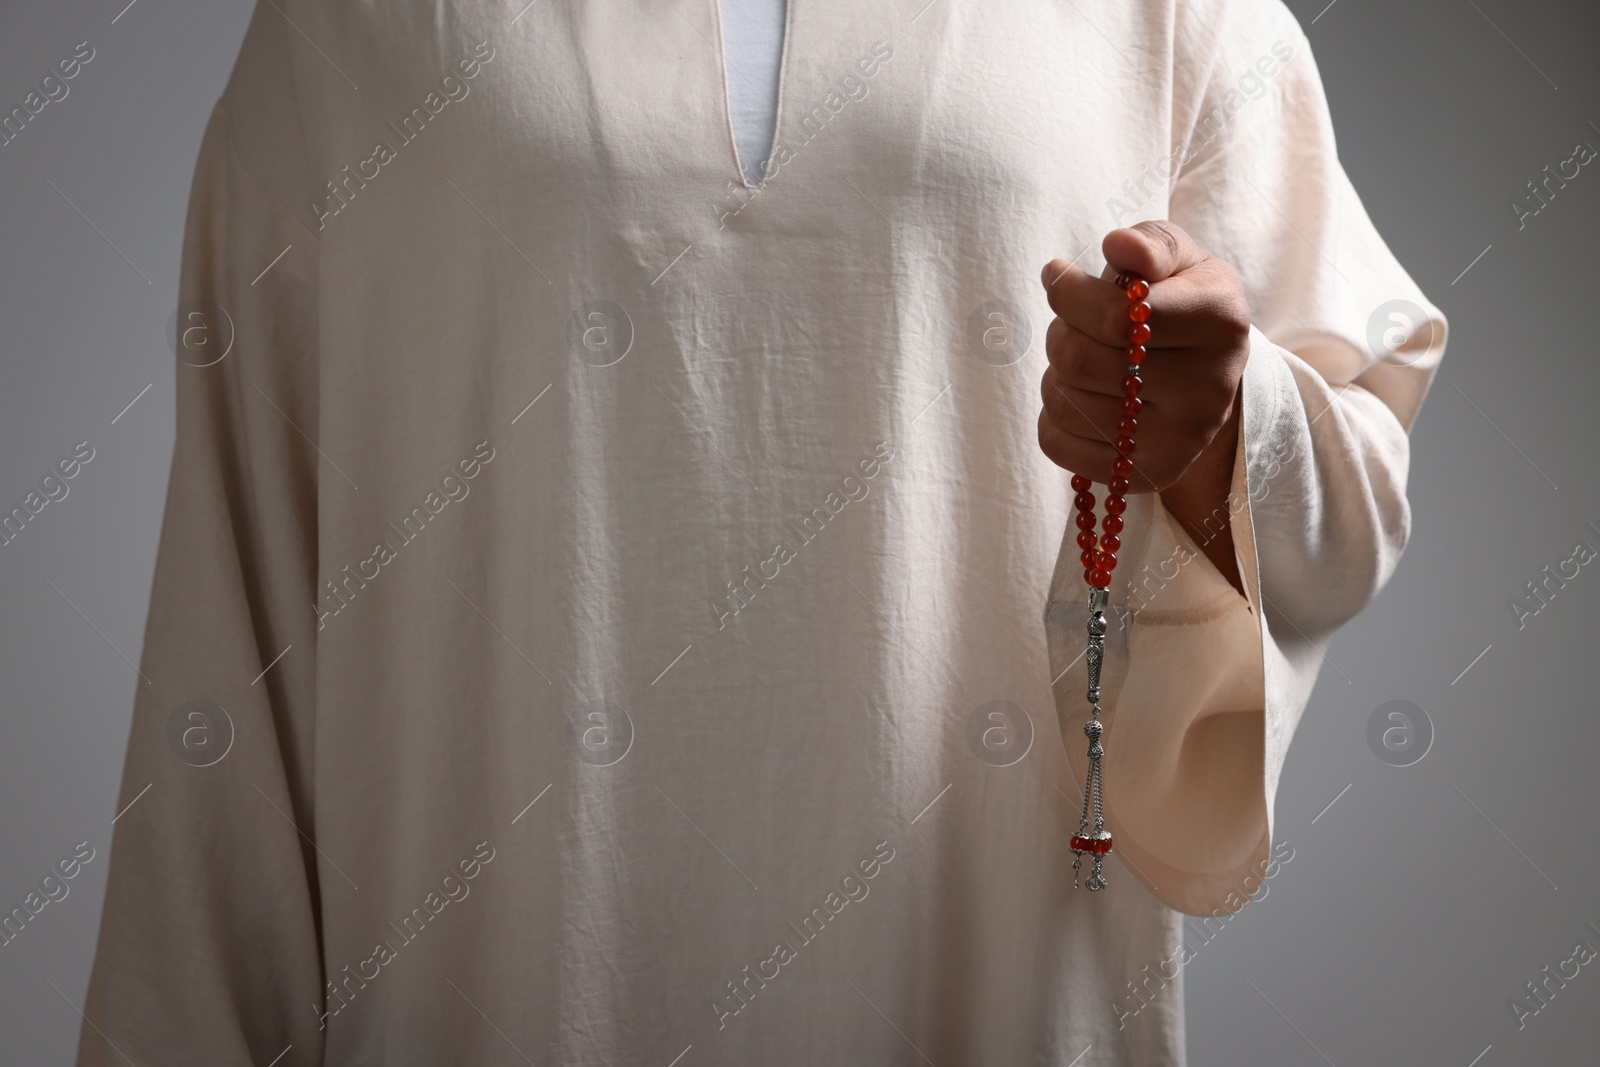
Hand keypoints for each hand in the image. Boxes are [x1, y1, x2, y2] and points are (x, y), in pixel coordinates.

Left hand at [1036, 220, 1250, 493]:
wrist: (1208, 375)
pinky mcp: (1150, 475)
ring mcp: (1181, 441)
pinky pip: (1057, 444)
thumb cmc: (1180, 302)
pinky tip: (1082, 397)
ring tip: (1082, 361)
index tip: (1055, 274)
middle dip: (1059, 332)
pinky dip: (1053, 416)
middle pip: (1081, 361)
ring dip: (1054, 373)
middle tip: (1069, 322)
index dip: (1069, 292)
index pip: (1116, 316)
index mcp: (1220, 320)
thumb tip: (1119, 246)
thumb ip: (1150, 243)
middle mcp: (1208, 388)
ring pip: (1064, 402)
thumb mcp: (1178, 258)